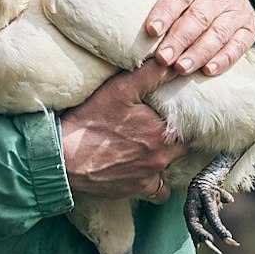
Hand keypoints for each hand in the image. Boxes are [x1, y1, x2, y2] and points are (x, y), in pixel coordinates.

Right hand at [60, 59, 183, 199]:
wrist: (65, 158)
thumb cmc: (92, 121)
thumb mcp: (121, 89)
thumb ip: (151, 75)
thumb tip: (173, 62)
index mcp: (163, 131)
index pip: (189, 122)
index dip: (184, 115)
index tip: (174, 110)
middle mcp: (163, 156)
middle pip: (182, 145)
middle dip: (176, 135)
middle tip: (162, 125)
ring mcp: (151, 175)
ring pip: (172, 166)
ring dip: (167, 157)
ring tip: (152, 146)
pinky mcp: (138, 189)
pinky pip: (160, 192)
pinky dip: (158, 183)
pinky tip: (148, 171)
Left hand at [129, 0, 254, 76]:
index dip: (165, 12)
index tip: (151, 30)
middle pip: (198, 18)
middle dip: (180, 39)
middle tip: (163, 58)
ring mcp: (235, 11)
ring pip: (218, 33)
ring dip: (199, 53)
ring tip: (181, 68)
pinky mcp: (248, 28)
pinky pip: (239, 45)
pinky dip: (224, 59)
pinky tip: (208, 71)